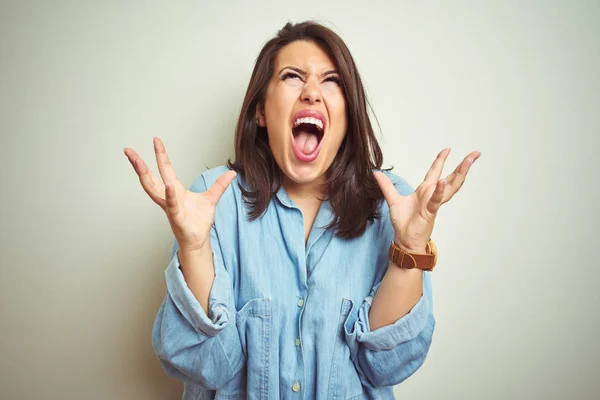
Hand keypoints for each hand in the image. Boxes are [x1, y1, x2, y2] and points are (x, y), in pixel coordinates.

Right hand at [124, 137, 236, 251]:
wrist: (199, 240)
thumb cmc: (199, 221)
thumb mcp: (212, 198)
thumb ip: (219, 185)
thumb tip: (232, 172)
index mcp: (175, 190)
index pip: (165, 169)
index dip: (161, 154)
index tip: (156, 140)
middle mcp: (168, 197)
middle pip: (149, 177)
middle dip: (139, 164)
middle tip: (128, 151)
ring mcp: (170, 207)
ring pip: (153, 189)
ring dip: (144, 175)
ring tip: (137, 162)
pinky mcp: (176, 217)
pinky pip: (172, 205)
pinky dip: (170, 195)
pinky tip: (168, 185)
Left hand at [374, 148, 479, 251]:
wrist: (404, 240)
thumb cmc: (403, 223)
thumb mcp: (393, 199)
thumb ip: (386, 185)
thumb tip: (376, 172)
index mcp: (425, 191)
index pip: (435, 171)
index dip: (441, 160)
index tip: (447, 149)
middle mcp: (432, 195)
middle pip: (451, 177)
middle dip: (463, 165)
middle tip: (475, 154)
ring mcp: (433, 203)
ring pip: (450, 186)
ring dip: (460, 174)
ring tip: (468, 162)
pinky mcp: (430, 211)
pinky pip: (436, 200)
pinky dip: (439, 191)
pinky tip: (442, 182)